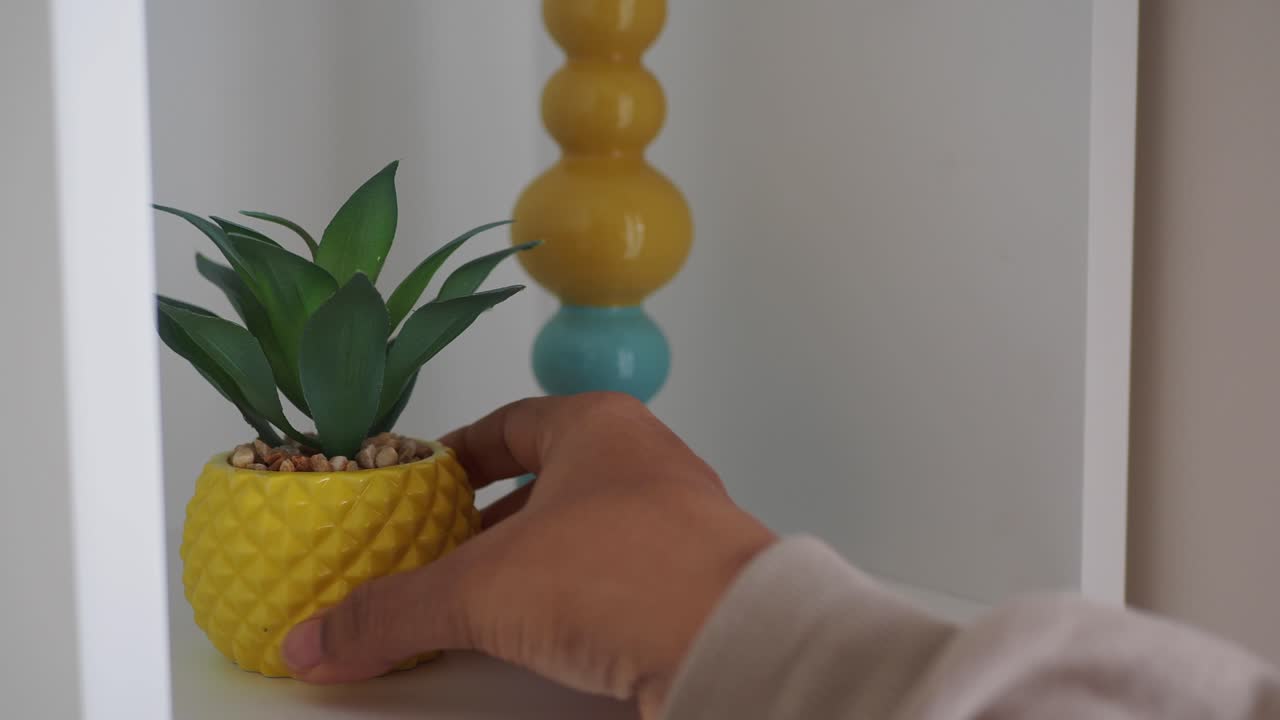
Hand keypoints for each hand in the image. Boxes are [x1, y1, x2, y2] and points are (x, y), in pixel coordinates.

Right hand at [281, 392, 775, 716]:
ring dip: (525, 571)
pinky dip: (568, 607)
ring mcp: (675, 525)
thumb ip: (394, 613)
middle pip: (543, 485)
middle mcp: (642, 464)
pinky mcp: (692, 585)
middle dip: (483, 527)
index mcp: (596, 428)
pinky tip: (536, 641)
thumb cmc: (627, 573)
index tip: (417, 486)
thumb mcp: (485, 589)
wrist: (734, 642)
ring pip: (579, 538)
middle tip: (432, 559)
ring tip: (472, 609)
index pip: (509, 424)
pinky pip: (612, 584)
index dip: (456, 455)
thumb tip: (318, 639)